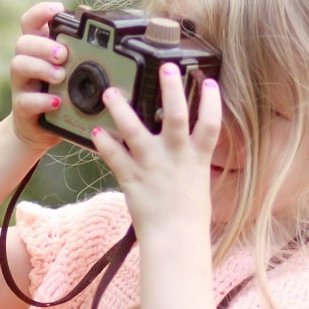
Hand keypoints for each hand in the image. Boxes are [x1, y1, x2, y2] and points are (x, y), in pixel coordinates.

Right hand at [7, 1, 67, 153]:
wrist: (40, 128)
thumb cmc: (59, 92)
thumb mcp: (70, 69)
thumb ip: (79, 49)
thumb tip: (96, 23)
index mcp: (37, 48)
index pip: (30, 21)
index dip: (40, 12)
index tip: (57, 10)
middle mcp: (25, 61)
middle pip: (23, 42)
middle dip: (44, 45)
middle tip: (63, 54)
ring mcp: (21, 84)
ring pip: (19, 65)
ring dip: (41, 68)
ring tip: (60, 76)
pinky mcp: (21, 106)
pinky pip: (26, 100)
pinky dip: (42, 100)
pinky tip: (57, 101)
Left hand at [93, 63, 221, 242]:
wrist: (175, 242)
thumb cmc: (189, 218)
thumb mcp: (198, 184)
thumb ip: (191, 161)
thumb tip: (187, 145)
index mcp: (197, 159)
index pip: (211, 124)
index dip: (212, 101)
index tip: (208, 81)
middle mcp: (176, 158)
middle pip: (177, 116)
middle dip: (172, 90)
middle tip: (165, 67)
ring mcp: (152, 167)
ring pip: (136, 131)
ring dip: (121, 110)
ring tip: (110, 91)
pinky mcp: (132, 179)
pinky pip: (114, 157)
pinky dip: (104, 144)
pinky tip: (96, 131)